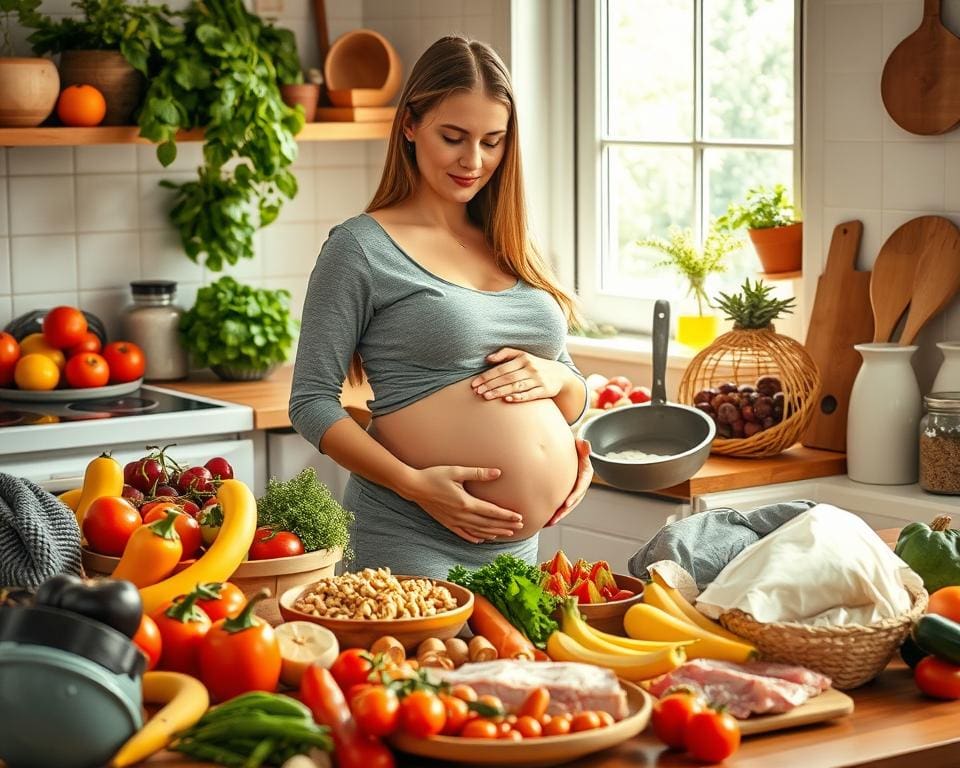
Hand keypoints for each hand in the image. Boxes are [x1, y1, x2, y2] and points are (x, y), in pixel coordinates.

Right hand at [405, 465, 523, 543]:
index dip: (507, 515)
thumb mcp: (457, 471)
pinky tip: (482, 539)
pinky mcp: (447, 523)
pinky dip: (475, 537)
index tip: (519, 517)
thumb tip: (498, 472)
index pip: (492, 511)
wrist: (413, 486)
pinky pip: (463, 534)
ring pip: (478, 531)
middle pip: (488, 524)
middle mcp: (461, 515)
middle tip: (519, 527)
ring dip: (494, 532)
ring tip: (506, 533)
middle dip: (505, 525)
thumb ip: (478, 473)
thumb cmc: (434, 475)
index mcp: (466, 503)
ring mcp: (454, 521)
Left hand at [470, 348, 566, 402]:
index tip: (475, 383)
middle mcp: (530, 368)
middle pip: (507, 378)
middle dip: (490, 385)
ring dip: (500, 392)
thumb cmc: (535, 364)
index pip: (501, 368)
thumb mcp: (522, 355)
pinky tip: (507, 400)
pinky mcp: (544, 390)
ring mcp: (538, 380)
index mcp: (523, 358)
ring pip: (516, 386)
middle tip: (477, 392)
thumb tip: (488, 359)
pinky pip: (530, 394)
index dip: (487, 376)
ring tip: (486, 397)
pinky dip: (519, 397)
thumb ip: (505, 354)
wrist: (560, 374)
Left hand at [545, 439, 592, 526]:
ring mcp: (574, 490)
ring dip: (558, 515)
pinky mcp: (566, 492)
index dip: (574, 497)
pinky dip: (554, 512)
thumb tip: (584, 443)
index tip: (566, 504)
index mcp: (585, 476)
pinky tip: (545, 519)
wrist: (574, 450)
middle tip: (554, 519)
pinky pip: (561, 504)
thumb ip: (583, 447)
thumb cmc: (576, 448)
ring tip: (548, 523)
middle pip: (573, 501)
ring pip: (567, 506)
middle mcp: (581, 485)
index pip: (580, 488)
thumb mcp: (580, 447)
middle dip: (564, 511)